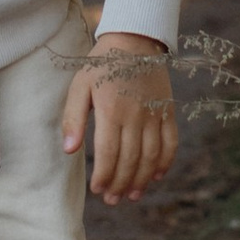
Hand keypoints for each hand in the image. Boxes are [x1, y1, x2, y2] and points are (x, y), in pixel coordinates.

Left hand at [63, 37, 177, 203]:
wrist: (135, 39)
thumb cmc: (101, 65)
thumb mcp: (79, 86)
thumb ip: (73, 118)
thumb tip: (69, 151)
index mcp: (111, 110)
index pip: (110, 154)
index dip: (105, 176)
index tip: (98, 189)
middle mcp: (136, 115)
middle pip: (131, 160)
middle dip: (121, 184)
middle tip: (112, 199)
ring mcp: (155, 113)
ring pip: (151, 156)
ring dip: (142, 179)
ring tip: (132, 195)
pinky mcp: (168, 110)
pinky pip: (170, 142)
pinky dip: (165, 162)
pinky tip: (156, 176)